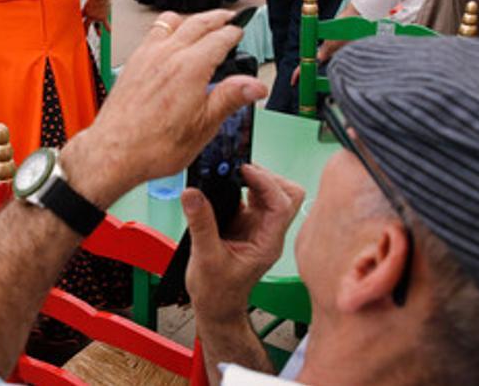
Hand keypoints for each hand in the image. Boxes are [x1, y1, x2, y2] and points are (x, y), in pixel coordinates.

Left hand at [65, 11, 268, 203]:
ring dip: (191, 19)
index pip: (220, 38)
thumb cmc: (153, 146)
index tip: (240, 33)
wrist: (114, 152)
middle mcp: (167, 54)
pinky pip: (152, 32)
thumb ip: (231, 98)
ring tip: (201, 23)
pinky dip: (167, 28)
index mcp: (190, 67)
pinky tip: (169, 40)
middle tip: (228, 18)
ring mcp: (147, 55)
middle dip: (217, 18)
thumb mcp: (204, 126)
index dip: (234, 33)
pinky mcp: (132, 63)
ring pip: (172, 21)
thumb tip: (255, 85)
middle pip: (198, 22)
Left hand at [82, 0, 109, 33]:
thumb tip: (95, 3)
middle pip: (86, 25)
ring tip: (99, 35)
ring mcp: (95, 17)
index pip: (82, 17)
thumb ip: (92, 3)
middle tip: (84, 37)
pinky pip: (106, 25)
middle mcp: (89, 15)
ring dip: (98, 31)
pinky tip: (110, 32)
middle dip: (85, 31)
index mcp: (85, 10)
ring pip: (96, 26)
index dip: (81, 20)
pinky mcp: (102, 18)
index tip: (79, 25)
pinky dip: (108, 28)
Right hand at [185, 165, 304, 323]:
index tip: (243, 171)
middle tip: (240, 172)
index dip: (265, 183)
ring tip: (230, 176)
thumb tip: (192, 194)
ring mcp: (258, 227)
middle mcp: (268, 232)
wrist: (216, 307)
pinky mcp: (245, 224)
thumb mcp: (205, 257)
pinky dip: (240, 187)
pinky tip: (224, 187)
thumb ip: (201, 224)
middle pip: (286, 194)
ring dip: (254, 180)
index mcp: (268, 243)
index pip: (281, 204)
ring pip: (271, 193)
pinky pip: (251, 197)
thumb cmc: (217, 292)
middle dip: (266, 178)